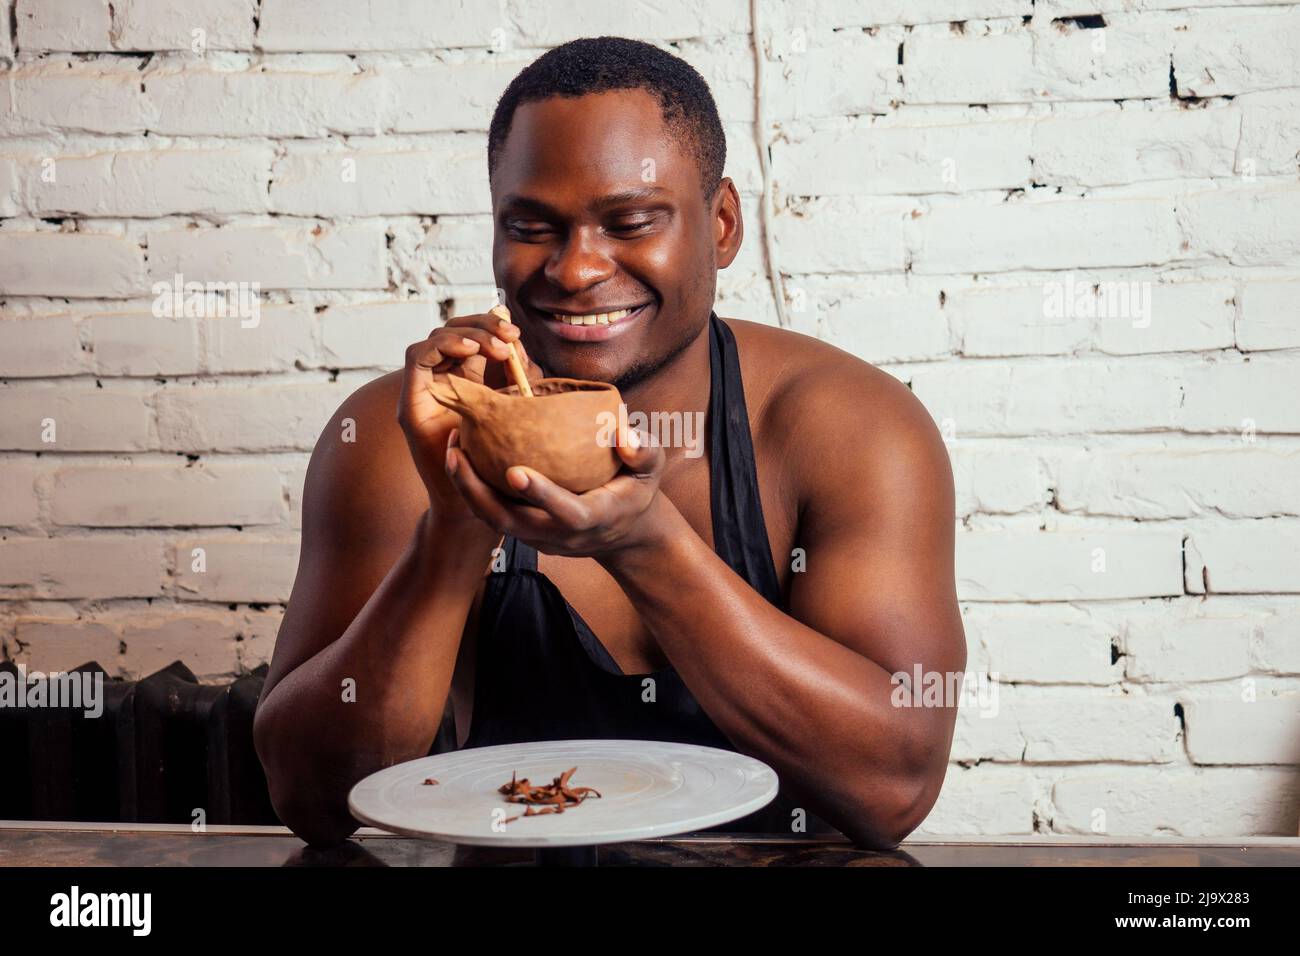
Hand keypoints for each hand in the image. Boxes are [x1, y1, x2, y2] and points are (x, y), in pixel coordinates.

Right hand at [397, 310, 544, 522]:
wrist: (473, 502)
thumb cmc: (495, 461)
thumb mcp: (514, 413)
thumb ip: (517, 382)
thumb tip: (519, 347)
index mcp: (466, 378)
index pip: (472, 334)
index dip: (492, 326)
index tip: (516, 334)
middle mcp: (442, 380)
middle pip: (454, 329)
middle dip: (483, 324)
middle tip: (510, 335)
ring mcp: (424, 390)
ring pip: (435, 337)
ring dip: (467, 334)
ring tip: (495, 347)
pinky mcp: (410, 402)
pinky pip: (416, 357)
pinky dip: (442, 346)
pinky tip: (469, 350)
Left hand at [443, 426, 669, 557]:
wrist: (623, 530)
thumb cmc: (635, 490)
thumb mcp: (651, 469)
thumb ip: (642, 451)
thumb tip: (623, 433)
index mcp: (593, 517)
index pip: (565, 512)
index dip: (541, 494)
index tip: (514, 470)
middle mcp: (560, 534)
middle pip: (512, 522)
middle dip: (479, 492)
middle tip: (456, 454)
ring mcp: (540, 538)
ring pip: (495, 521)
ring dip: (468, 490)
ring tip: (451, 451)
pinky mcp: (525, 533)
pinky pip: (494, 515)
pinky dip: (473, 491)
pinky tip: (460, 458)